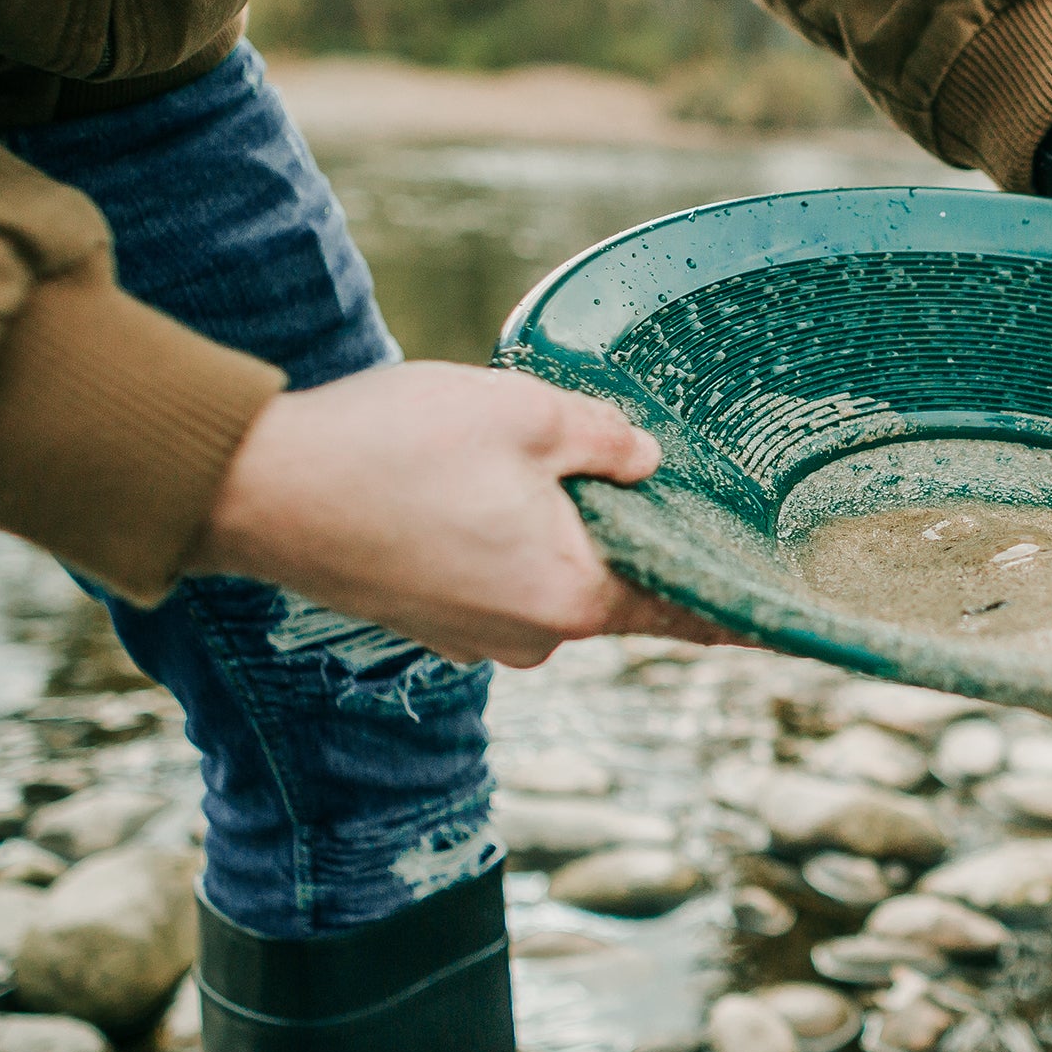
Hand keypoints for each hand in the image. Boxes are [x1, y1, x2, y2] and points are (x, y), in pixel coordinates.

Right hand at [189, 361, 727, 666]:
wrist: (258, 487)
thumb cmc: (396, 448)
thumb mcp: (526, 415)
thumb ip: (606, 441)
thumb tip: (646, 462)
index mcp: (573, 597)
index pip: (686, 608)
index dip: (741, 607)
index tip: (792, 621)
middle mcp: (532, 636)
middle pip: (617, 584)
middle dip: (632, 532)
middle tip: (649, 473)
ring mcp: (475, 635)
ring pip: (553, 576)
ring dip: (561, 527)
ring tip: (542, 459)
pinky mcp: (429, 618)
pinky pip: (500, 577)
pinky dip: (510, 538)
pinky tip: (486, 484)